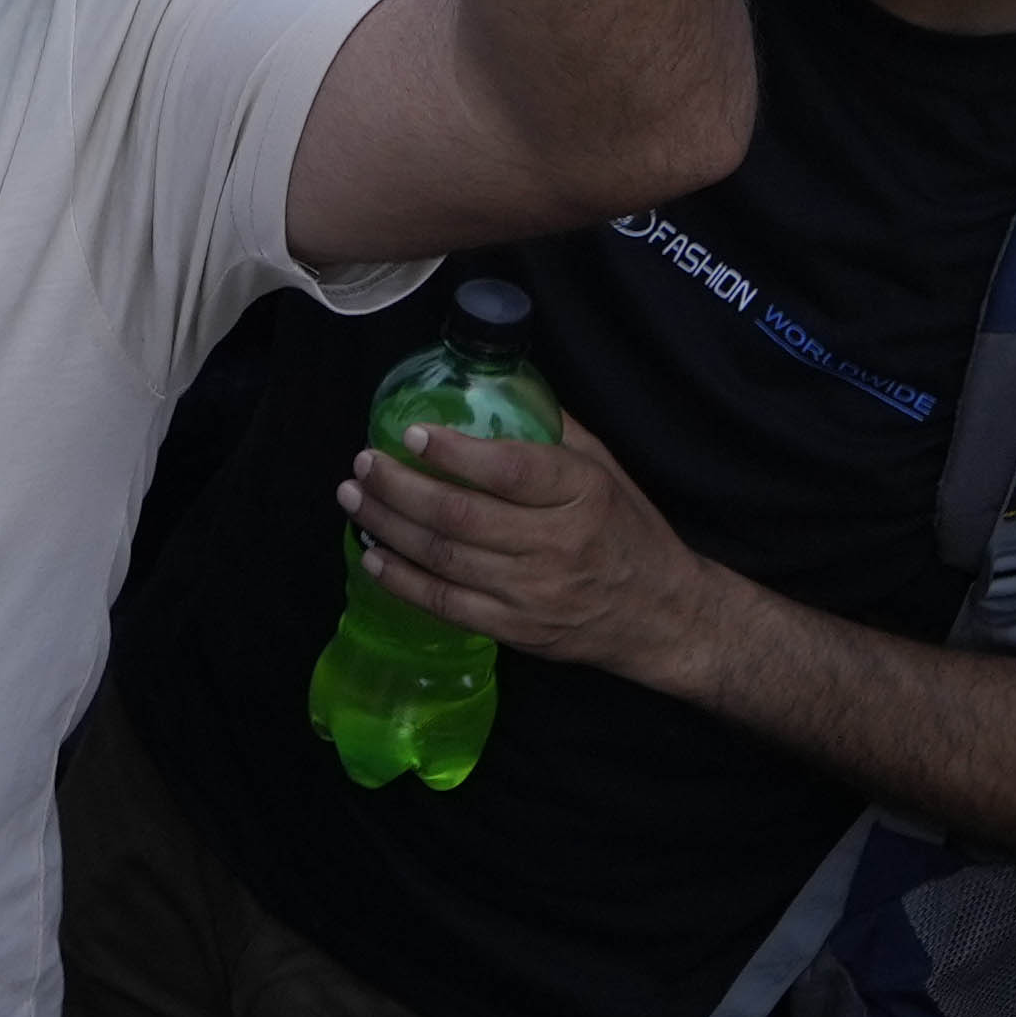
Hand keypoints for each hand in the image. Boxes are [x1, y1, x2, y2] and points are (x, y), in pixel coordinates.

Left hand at [353, 399, 731, 689]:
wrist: (660, 614)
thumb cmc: (628, 531)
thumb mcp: (605, 468)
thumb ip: (551, 431)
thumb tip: (492, 386)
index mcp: (582, 493)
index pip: (510, 471)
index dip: (454, 453)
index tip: (412, 433)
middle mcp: (556, 544)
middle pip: (460, 515)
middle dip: (398, 487)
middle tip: (363, 464)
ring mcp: (532, 592)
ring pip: (443, 559)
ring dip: (388, 527)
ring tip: (355, 499)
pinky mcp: (516, 629)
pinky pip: (445, 605)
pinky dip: (402, 580)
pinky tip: (374, 556)